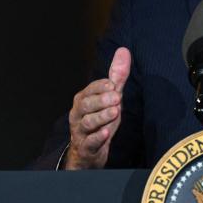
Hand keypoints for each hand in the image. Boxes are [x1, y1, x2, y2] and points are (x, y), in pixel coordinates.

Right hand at [63, 47, 130, 169]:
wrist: (88, 152)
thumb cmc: (100, 121)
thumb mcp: (110, 98)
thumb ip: (117, 77)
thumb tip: (123, 50)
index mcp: (83, 100)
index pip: (90, 90)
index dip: (100, 87)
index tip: (113, 84)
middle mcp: (78, 114)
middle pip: (86, 105)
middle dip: (101, 100)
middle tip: (116, 97)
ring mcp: (81, 131)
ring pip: (87, 123)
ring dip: (101, 117)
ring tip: (115, 112)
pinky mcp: (86, 148)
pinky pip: (89, 143)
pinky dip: (97, 137)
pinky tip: (106, 133)